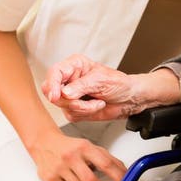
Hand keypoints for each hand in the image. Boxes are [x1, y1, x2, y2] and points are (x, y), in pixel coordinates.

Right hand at [28, 126, 126, 180]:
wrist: (44, 143)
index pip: (105, 164)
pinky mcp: (51, 178)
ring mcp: (60, 168)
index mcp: (85, 147)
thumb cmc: (70, 147)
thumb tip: (124, 172)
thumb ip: (106, 158)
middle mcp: (72, 157)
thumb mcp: (89, 147)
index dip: (117, 177)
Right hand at [42, 55, 179, 122]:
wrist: (130, 98)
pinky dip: (86, 113)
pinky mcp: (75, 108)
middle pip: (51, 91)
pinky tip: (97, 106)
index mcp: (75, 65)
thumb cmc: (120, 83)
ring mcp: (71, 95)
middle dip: (68, 99)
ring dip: (82, 107)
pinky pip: (71, 115)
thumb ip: (81, 86)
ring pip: (62, 105)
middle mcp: (70, 79)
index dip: (52, 84)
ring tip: (98, 101)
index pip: (55, 72)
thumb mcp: (101, 80)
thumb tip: (64, 93)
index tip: (56, 96)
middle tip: (81, 101)